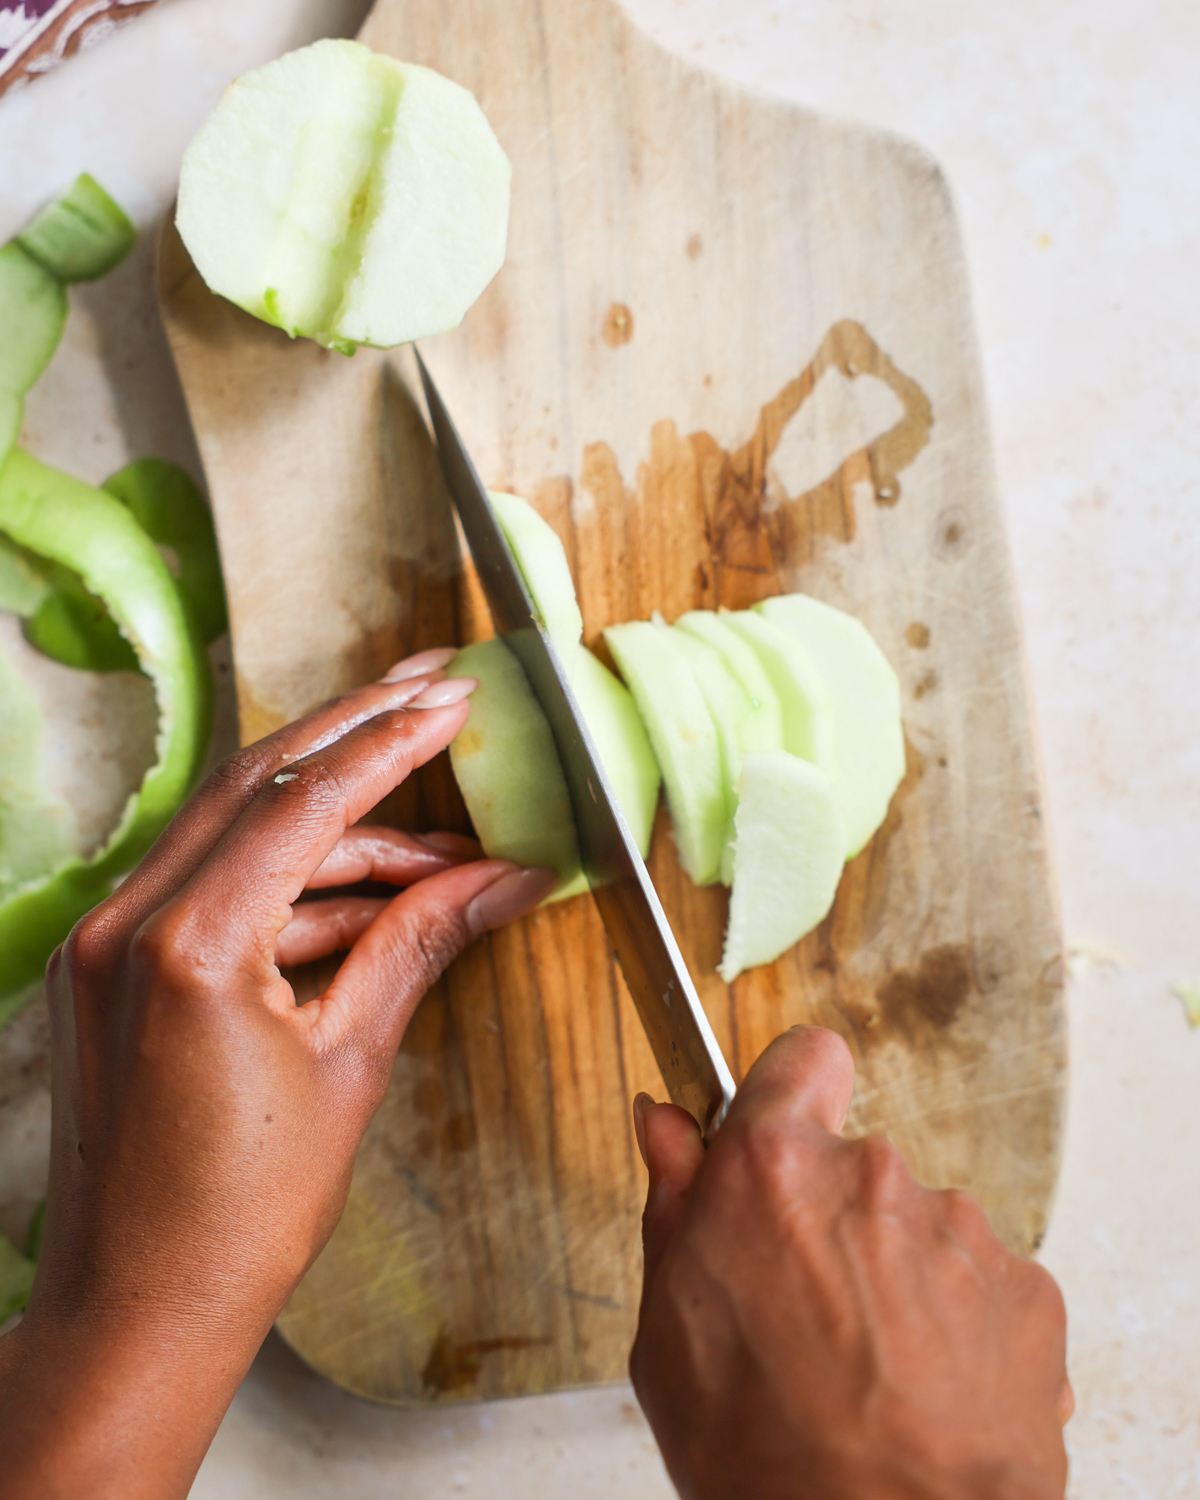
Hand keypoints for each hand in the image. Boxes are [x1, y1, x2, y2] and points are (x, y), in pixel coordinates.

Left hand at [0, 649, 554, 1499]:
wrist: (140, 1308)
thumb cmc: (240, 1214)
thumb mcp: (352, 1062)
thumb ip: (420, 943)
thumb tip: (503, 878)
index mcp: (189, 947)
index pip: (307, 800)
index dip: (393, 740)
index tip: (455, 699)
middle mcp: (128, 923)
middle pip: (257, 779)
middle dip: (354, 728)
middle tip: (431, 689)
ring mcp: (106, 939)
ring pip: (234, 826)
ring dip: (335, 820)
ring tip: (436, 842)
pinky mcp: (109, 961)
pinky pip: (210, 881)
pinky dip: (289, 877)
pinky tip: (370, 890)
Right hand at [630, 1027, 1071, 1499]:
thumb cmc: (765, 1460)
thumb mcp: (669, 1331)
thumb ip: (674, 1206)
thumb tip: (667, 1128)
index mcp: (775, 1171)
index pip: (801, 1057)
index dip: (790, 1092)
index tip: (779, 1136)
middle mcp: (874, 1177)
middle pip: (853, 1163)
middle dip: (830, 1217)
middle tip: (806, 1308)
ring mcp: (960, 1232)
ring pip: (917, 1226)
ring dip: (895, 1275)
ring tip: (869, 1369)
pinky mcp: (1026, 1290)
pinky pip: (978, 1282)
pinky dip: (956, 1323)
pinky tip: (924, 1390)